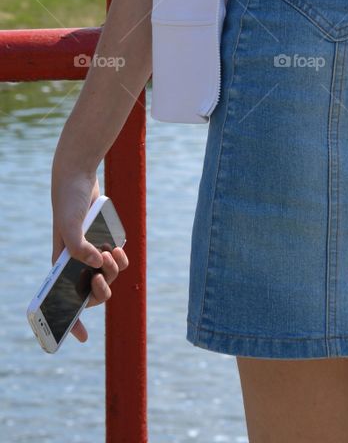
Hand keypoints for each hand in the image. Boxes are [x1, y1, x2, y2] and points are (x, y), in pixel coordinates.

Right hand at [50, 166, 128, 341]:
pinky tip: (118, 250)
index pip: (64, 299)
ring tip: (111, 254)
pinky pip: (117, 260)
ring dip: (112, 272)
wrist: (79, 177)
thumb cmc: (68, 202)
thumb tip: (96, 265)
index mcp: (61, 264)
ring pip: (107, 276)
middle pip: (91, 292)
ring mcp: (93, 251)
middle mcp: (77, 261)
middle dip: (99, 292)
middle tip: (100, 280)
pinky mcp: (105, 240)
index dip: (72, 320)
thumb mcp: (70, 225)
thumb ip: (79, 247)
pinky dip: (121, 260)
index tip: (80, 337)